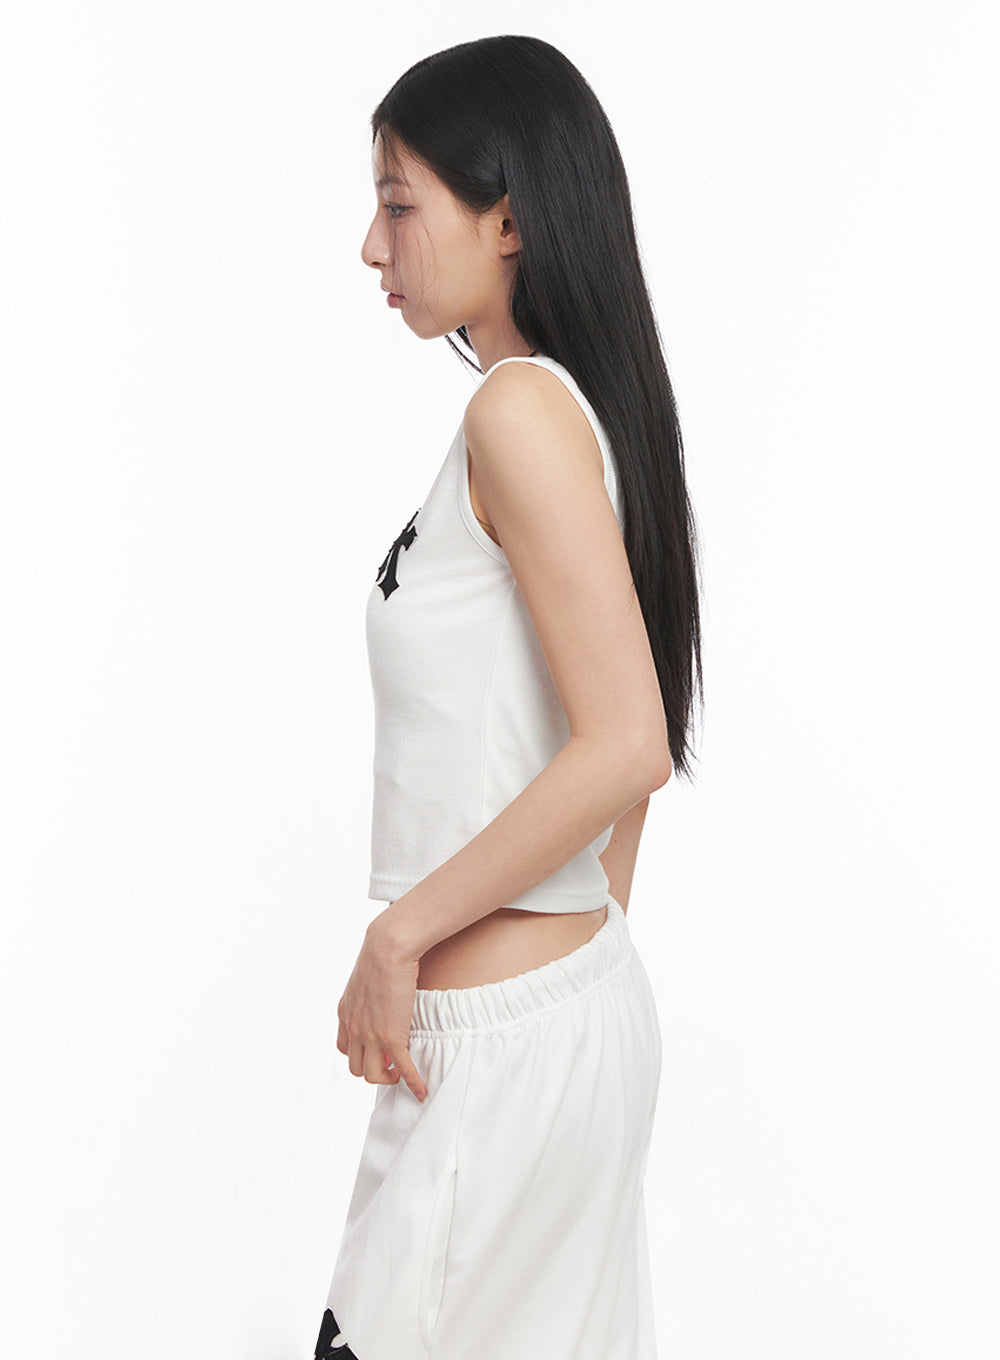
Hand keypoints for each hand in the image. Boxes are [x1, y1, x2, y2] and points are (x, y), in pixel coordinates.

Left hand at [336, 919, 427, 1101]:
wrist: (388, 948)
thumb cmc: (382, 954)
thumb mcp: (364, 977)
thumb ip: (367, 994)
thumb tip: (380, 996)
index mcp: (345, 1013)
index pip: (345, 1048)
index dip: (361, 1055)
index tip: (377, 1051)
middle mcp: (353, 1028)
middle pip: (357, 1068)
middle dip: (374, 1070)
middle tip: (392, 1063)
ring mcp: (371, 1036)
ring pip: (373, 1076)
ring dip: (388, 1079)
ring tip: (401, 1073)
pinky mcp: (391, 1037)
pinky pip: (402, 1070)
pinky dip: (412, 1083)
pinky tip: (421, 1091)